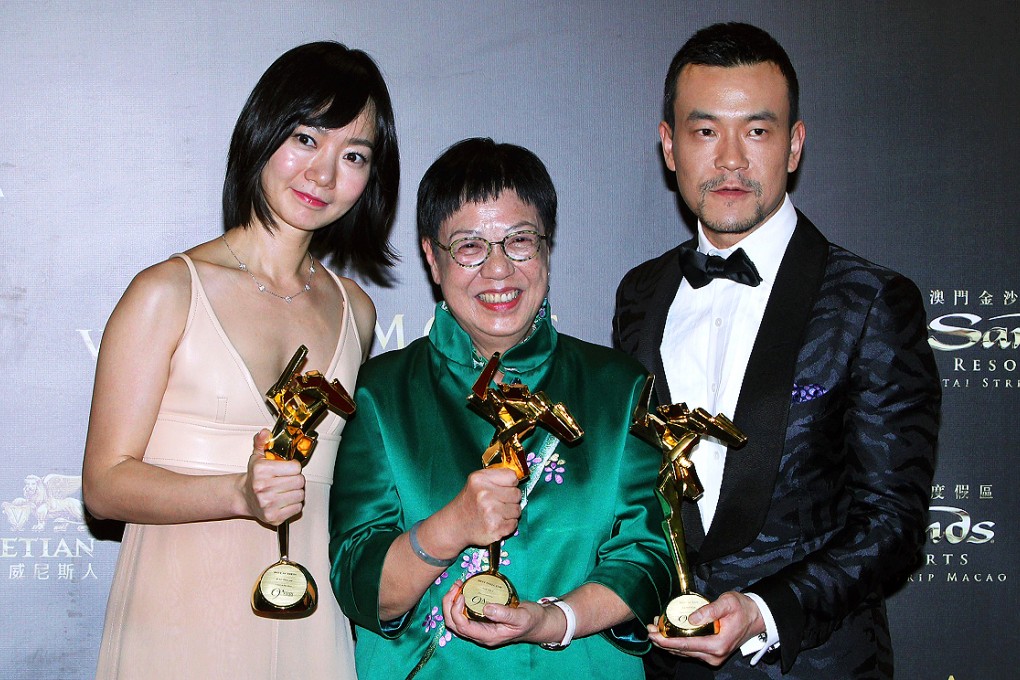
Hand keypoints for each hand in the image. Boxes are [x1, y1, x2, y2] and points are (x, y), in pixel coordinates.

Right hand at [240, 429, 304, 525]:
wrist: (244, 497)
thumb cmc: (254, 477)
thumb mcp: (257, 456)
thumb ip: (263, 442)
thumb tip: (265, 432)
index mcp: (261, 471)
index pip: (295, 467)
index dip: (293, 467)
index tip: (288, 468)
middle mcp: (263, 488)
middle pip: (299, 481)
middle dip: (295, 479)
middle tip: (287, 479)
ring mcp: (268, 504)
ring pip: (300, 495)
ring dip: (296, 492)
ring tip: (285, 490)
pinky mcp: (273, 517)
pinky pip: (297, 508)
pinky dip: (294, 504)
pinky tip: (284, 500)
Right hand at [433, 467, 521, 552]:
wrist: (455, 525)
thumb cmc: (469, 501)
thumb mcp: (477, 481)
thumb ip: (496, 476)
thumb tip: (519, 478)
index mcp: (480, 479)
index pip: (512, 477)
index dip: (510, 483)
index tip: (503, 488)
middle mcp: (485, 495)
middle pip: (517, 494)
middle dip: (511, 499)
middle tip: (498, 503)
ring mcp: (491, 513)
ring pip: (517, 510)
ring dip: (510, 513)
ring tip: (496, 513)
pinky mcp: (495, 529)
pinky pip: (514, 524)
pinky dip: (508, 525)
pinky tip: (496, 522)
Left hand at [441, 581, 562, 647]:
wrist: (538, 623)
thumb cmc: (531, 620)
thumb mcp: (521, 616)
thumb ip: (505, 614)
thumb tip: (486, 608)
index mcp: (488, 636)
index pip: (463, 627)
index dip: (456, 611)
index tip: (462, 594)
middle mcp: (480, 634)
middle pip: (454, 624)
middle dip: (449, 605)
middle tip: (456, 586)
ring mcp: (480, 627)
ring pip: (456, 620)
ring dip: (452, 602)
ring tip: (458, 585)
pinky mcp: (481, 620)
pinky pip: (463, 613)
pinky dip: (459, 602)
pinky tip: (464, 589)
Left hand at [647, 591, 764, 666]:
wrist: (756, 617)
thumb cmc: (743, 609)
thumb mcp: (728, 603)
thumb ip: (710, 610)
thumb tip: (691, 618)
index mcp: (718, 645)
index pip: (686, 644)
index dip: (667, 640)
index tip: (654, 634)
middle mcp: (714, 655)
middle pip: (682, 651)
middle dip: (663, 641)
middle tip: (649, 629)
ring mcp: (713, 657)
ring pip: (685, 652)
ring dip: (669, 642)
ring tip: (655, 629)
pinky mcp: (712, 654)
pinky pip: (690, 650)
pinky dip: (678, 643)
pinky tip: (669, 633)